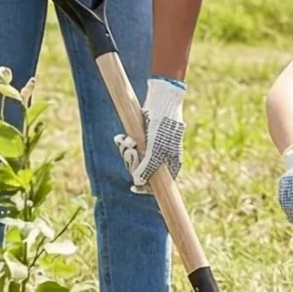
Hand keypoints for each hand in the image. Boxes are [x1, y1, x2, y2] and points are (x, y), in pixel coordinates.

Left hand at [113, 78, 184, 192]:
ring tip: (126, 140)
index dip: (145, 187)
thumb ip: (147, 169)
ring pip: (134, 159)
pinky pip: (130, 147)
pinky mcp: (142, 139)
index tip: (133, 188)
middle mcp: (161, 157)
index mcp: (170, 164)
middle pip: (142, 171)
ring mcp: (151, 148)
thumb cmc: (163, 129)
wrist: (161, 104)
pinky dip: (124, 143)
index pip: (158, 184)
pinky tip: (121, 138)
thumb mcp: (155, 151)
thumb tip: (138, 183)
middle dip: (132, 163)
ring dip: (126, 151)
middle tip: (131, 151)